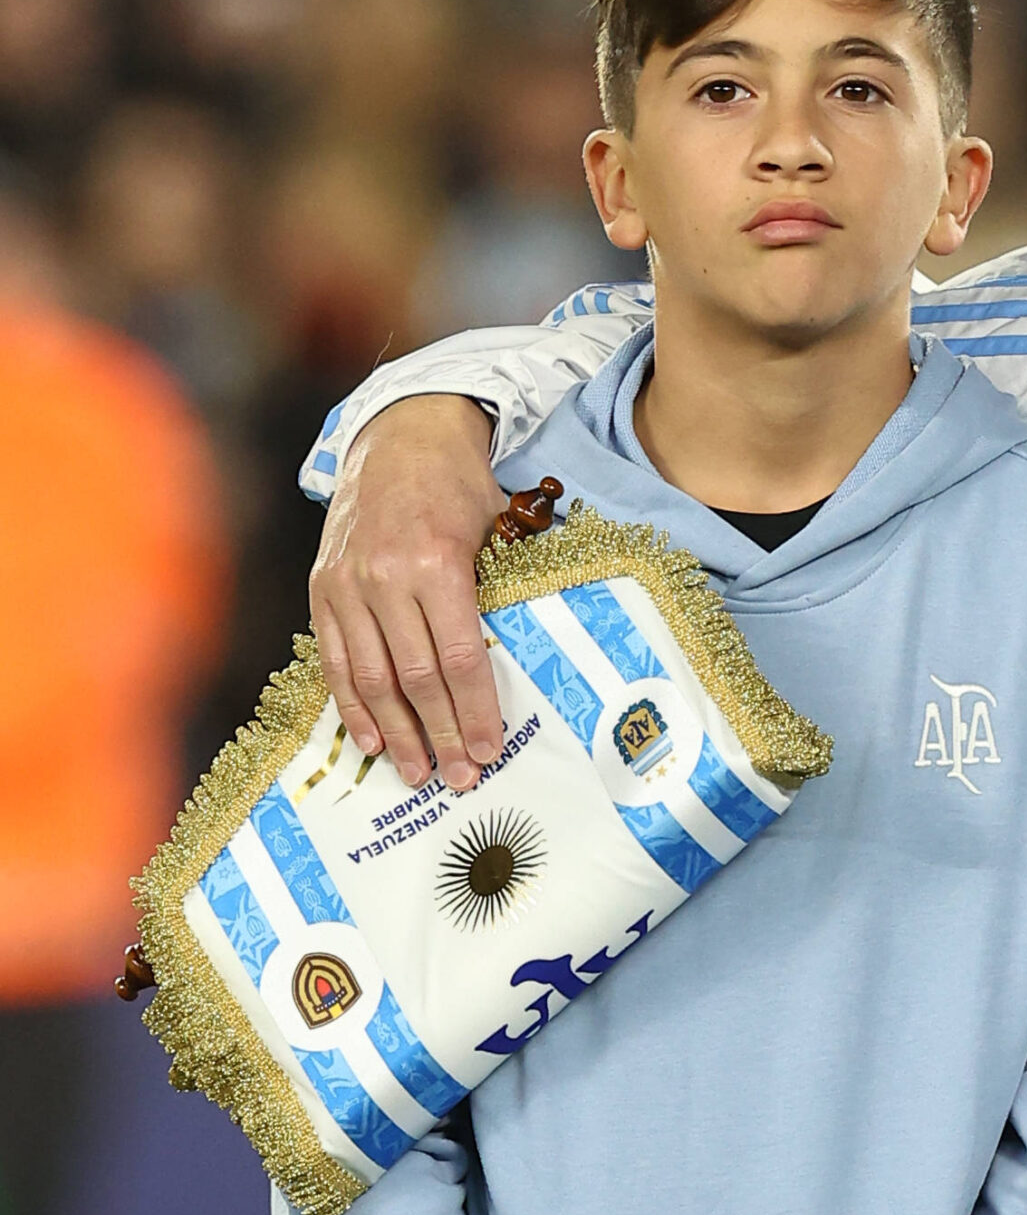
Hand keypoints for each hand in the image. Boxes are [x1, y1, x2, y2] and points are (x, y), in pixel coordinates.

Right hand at [309, 396, 507, 788]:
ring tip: (417, 773)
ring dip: (396, 733)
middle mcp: (385, 578)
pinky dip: (351, 704)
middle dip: (441, 734)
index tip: (490, 750)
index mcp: (437, 564)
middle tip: (460, 778)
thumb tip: (516, 664)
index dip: (475, 709)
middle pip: (416, 678)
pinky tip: (369, 739)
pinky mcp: (322, 588)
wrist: (399, 436)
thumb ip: (498, 591)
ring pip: (372, 677)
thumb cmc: (460, 485)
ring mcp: (346, 584)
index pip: (460, 657)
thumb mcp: (495, 529)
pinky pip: (336, 658)